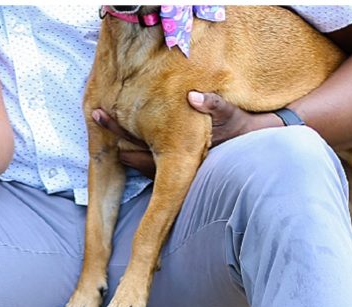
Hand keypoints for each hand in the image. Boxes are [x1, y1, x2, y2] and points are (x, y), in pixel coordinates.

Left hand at [91, 93, 281, 176]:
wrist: (255, 147)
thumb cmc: (240, 127)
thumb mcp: (229, 113)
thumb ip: (213, 105)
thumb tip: (195, 97)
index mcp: (180, 149)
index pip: (141, 141)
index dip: (118, 128)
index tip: (99, 114)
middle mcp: (175, 162)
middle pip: (135, 151)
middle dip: (116, 135)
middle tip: (96, 115)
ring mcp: (176, 165)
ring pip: (141, 158)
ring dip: (125, 143)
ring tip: (107, 124)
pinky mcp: (179, 164)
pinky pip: (150, 157)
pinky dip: (137, 147)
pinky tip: (127, 137)